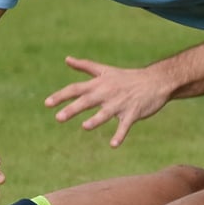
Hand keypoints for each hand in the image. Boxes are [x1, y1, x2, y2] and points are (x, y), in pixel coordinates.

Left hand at [45, 56, 173, 147]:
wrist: (156, 81)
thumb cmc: (127, 77)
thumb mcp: (105, 70)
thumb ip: (85, 66)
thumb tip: (67, 59)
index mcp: (99, 84)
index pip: (76, 88)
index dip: (61, 95)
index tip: (47, 103)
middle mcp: (107, 93)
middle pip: (87, 100)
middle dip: (73, 109)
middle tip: (58, 118)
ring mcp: (120, 103)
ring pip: (106, 113)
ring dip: (96, 120)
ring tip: (84, 127)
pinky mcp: (133, 113)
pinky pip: (125, 125)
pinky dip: (120, 135)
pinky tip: (113, 145)